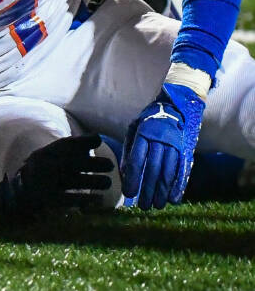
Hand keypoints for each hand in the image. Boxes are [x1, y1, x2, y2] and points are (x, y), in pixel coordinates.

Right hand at [0, 134, 115, 216]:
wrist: (22, 193)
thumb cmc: (48, 171)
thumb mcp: (55, 156)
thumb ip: (75, 147)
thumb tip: (97, 138)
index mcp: (46, 153)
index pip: (64, 144)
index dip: (81, 141)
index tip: (98, 140)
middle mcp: (43, 166)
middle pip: (69, 163)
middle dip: (91, 163)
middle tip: (110, 165)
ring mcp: (45, 184)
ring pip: (70, 181)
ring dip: (92, 182)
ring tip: (107, 182)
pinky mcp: (48, 200)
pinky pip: (68, 200)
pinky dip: (85, 200)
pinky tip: (99, 199)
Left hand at [122, 83, 204, 208]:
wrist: (175, 107)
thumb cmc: (149, 120)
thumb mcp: (134, 128)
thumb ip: (129, 149)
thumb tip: (125, 173)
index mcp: (143, 134)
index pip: (137, 160)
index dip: (133, 179)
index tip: (129, 194)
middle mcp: (160, 141)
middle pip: (153, 170)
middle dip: (147, 190)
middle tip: (143, 206)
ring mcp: (175, 146)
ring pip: (168, 173)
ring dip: (162, 192)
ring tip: (156, 205)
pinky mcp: (186, 151)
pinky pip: (182, 171)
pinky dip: (178, 187)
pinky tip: (173, 199)